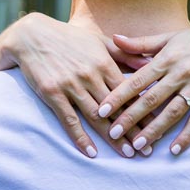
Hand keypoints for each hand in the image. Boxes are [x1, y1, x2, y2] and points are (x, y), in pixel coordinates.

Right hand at [0, 12, 150, 158]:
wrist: (32, 36)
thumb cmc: (69, 38)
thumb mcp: (98, 41)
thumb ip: (124, 53)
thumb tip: (150, 62)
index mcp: (103, 62)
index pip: (128, 92)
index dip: (143, 111)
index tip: (157, 126)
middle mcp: (89, 74)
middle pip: (116, 107)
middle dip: (133, 129)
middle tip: (147, 150)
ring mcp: (71, 85)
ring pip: (96, 116)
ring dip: (113, 137)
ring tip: (127, 153)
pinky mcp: (52, 93)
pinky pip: (69, 120)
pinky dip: (81, 137)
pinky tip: (92, 152)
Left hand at [97, 18, 189, 154]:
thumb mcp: (170, 37)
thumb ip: (141, 43)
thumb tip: (114, 39)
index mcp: (167, 57)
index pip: (138, 80)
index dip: (119, 95)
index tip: (102, 109)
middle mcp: (181, 72)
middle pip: (152, 98)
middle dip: (131, 117)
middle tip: (113, 133)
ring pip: (172, 112)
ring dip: (154, 130)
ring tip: (137, 144)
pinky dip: (186, 135)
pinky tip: (174, 149)